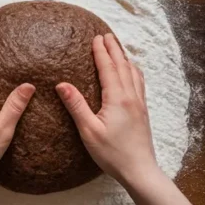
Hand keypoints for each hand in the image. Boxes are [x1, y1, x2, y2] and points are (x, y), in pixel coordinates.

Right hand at [57, 34, 158, 187]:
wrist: (138, 168)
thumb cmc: (111, 153)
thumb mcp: (88, 130)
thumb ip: (76, 106)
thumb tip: (62, 84)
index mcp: (117, 98)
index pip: (109, 68)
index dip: (101, 53)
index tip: (95, 38)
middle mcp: (131, 96)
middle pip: (123, 66)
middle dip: (114, 49)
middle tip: (106, 36)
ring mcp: (139, 103)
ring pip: (133, 73)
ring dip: (124, 58)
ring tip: (118, 49)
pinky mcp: (142, 110)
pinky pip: (138, 83)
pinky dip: (133, 71)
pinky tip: (131, 72)